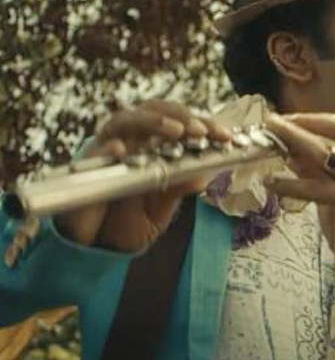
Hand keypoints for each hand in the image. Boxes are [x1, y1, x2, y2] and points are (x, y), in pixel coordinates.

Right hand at [55, 100, 230, 251]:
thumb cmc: (126, 223)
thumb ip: (175, 191)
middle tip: (202, 131)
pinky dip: (108, 147)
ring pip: (126, 119)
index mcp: (152, 148)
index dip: (202, 125)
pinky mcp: (84, 165)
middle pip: (154, 112)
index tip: (225, 136)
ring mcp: (106, 149)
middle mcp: (130, 142)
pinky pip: (95, 149)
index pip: (179, 125)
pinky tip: (121, 150)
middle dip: (181, 117)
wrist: (94, 247)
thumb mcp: (158, 210)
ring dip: (152, 122)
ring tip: (175, 132)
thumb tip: (205, 175)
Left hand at [265, 113, 334, 292]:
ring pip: (327, 155)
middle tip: (271, 122)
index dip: (314, 121)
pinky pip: (319, 187)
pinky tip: (273, 183)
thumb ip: (320, 173)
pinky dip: (293, 184)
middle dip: (301, 125)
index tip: (286, 120)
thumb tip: (291, 151)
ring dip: (293, 146)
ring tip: (267, 144)